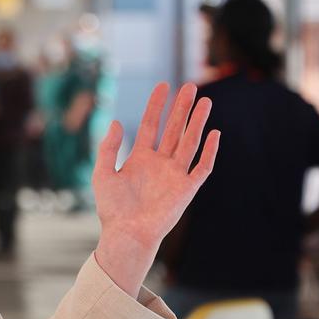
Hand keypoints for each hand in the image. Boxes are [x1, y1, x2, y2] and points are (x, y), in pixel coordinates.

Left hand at [92, 83, 218, 294]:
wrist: (127, 234)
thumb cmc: (112, 209)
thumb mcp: (103, 173)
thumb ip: (109, 148)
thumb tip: (117, 122)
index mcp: (140, 159)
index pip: (151, 125)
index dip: (157, 105)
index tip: (164, 85)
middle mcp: (160, 164)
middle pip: (174, 129)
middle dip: (182, 108)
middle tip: (191, 86)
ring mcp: (175, 175)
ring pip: (189, 142)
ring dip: (197, 122)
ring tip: (206, 102)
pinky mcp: (186, 188)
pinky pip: (202, 167)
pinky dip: (210, 152)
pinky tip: (215, 134)